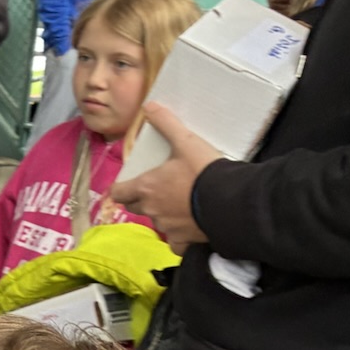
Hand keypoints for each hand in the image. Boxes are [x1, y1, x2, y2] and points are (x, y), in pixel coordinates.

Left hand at [109, 103, 216, 249]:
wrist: (229, 202)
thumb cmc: (204, 171)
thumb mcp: (186, 142)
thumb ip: (167, 124)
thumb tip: (150, 106)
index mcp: (146, 188)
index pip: (119, 192)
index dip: (121, 188)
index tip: (128, 185)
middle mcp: (151, 210)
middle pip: (136, 207)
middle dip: (141, 200)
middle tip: (156, 190)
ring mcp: (167, 227)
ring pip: (157, 222)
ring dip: (163, 214)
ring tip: (179, 204)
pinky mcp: (183, 242)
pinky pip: (174, 243)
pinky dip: (179, 237)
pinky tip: (188, 227)